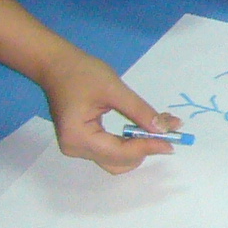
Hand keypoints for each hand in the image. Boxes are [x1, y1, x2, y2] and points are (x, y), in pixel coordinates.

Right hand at [36, 48, 179, 174]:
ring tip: (157, 129)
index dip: (148, 147)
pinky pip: (110, 150)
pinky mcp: (82, 141)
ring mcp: (77, 147)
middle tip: (166, 132)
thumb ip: (140, 112)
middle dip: (144, 149)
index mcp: (78, 137)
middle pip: (119, 162)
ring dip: (139, 148)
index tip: (172, 141)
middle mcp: (75, 148)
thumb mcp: (114, 89)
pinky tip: (142, 129)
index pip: (121, 152)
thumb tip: (165, 130)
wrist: (55, 64)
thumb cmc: (81, 72)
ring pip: (116, 160)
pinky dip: (128, 143)